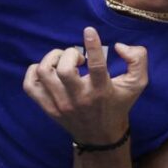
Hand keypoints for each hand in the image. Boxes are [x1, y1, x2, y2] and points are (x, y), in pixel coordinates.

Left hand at [23, 27, 147, 143]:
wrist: (100, 137)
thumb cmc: (118, 104)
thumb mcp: (136, 84)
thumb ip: (137, 60)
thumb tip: (119, 46)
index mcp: (101, 91)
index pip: (97, 67)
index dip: (93, 46)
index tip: (89, 31)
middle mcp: (79, 99)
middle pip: (64, 70)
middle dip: (69, 54)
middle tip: (77, 58)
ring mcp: (60, 104)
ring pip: (44, 73)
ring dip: (51, 59)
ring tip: (62, 61)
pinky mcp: (47, 107)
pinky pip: (30, 85)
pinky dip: (34, 71)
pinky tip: (49, 71)